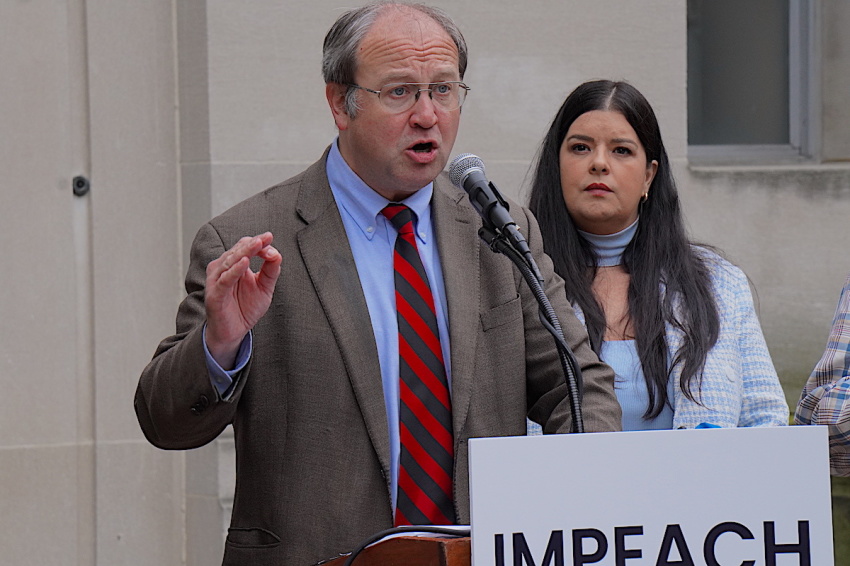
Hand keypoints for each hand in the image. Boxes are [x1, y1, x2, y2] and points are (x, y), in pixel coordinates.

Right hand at [204, 232, 281, 368]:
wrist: (233, 332)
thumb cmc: (245, 308)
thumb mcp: (264, 287)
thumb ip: (271, 270)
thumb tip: (276, 253)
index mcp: (234, 265)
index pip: (244, 247)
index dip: (258, 242)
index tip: (270, 238)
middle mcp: (223, 269)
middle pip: (238, 250)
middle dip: (253, 244)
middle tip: (266, 238)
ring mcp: (217, 281)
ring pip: (230, 261)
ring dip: (245, 252)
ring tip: (258, 244)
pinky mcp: (215, 294)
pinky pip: (225, 280)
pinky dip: (234, 270)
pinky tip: (244, 263)